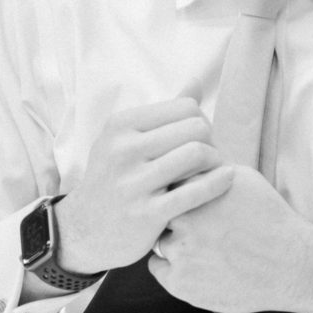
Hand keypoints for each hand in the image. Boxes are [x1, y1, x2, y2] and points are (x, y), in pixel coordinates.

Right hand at [54, 97, 232, 272]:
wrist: (84, 230)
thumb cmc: (114, 177)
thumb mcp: (126, 139)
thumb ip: (164, 112)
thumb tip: (197, 82)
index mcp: (120, 125)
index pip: (184, 107)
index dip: (200, 119)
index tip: (199, 138)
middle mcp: (123, 150)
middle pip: (194, 128)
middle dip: (211, 139)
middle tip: (211, 155)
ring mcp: (133, 183)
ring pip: (196, 154)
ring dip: (216, 160)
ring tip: (216, 168)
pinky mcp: (146, 214)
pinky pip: (195, 191)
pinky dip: (219, 182)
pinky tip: (228, 179)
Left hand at [149, 165, 312, 312]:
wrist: (289, 265)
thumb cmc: (269, 218)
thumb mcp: (243, 178)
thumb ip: (209, 168)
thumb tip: (186, 156)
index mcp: (197, 190)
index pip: (166, 182)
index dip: (174, 190)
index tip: (186, 197)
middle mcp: (184, 219)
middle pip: (157, 210)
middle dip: (170, 215)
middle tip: (192, 223)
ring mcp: (180, 252)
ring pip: (158, 240)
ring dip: (172, 241)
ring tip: (200, 246)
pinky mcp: (180, 282)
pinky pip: (157, 267)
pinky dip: (170, 265)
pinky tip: (193, 262)